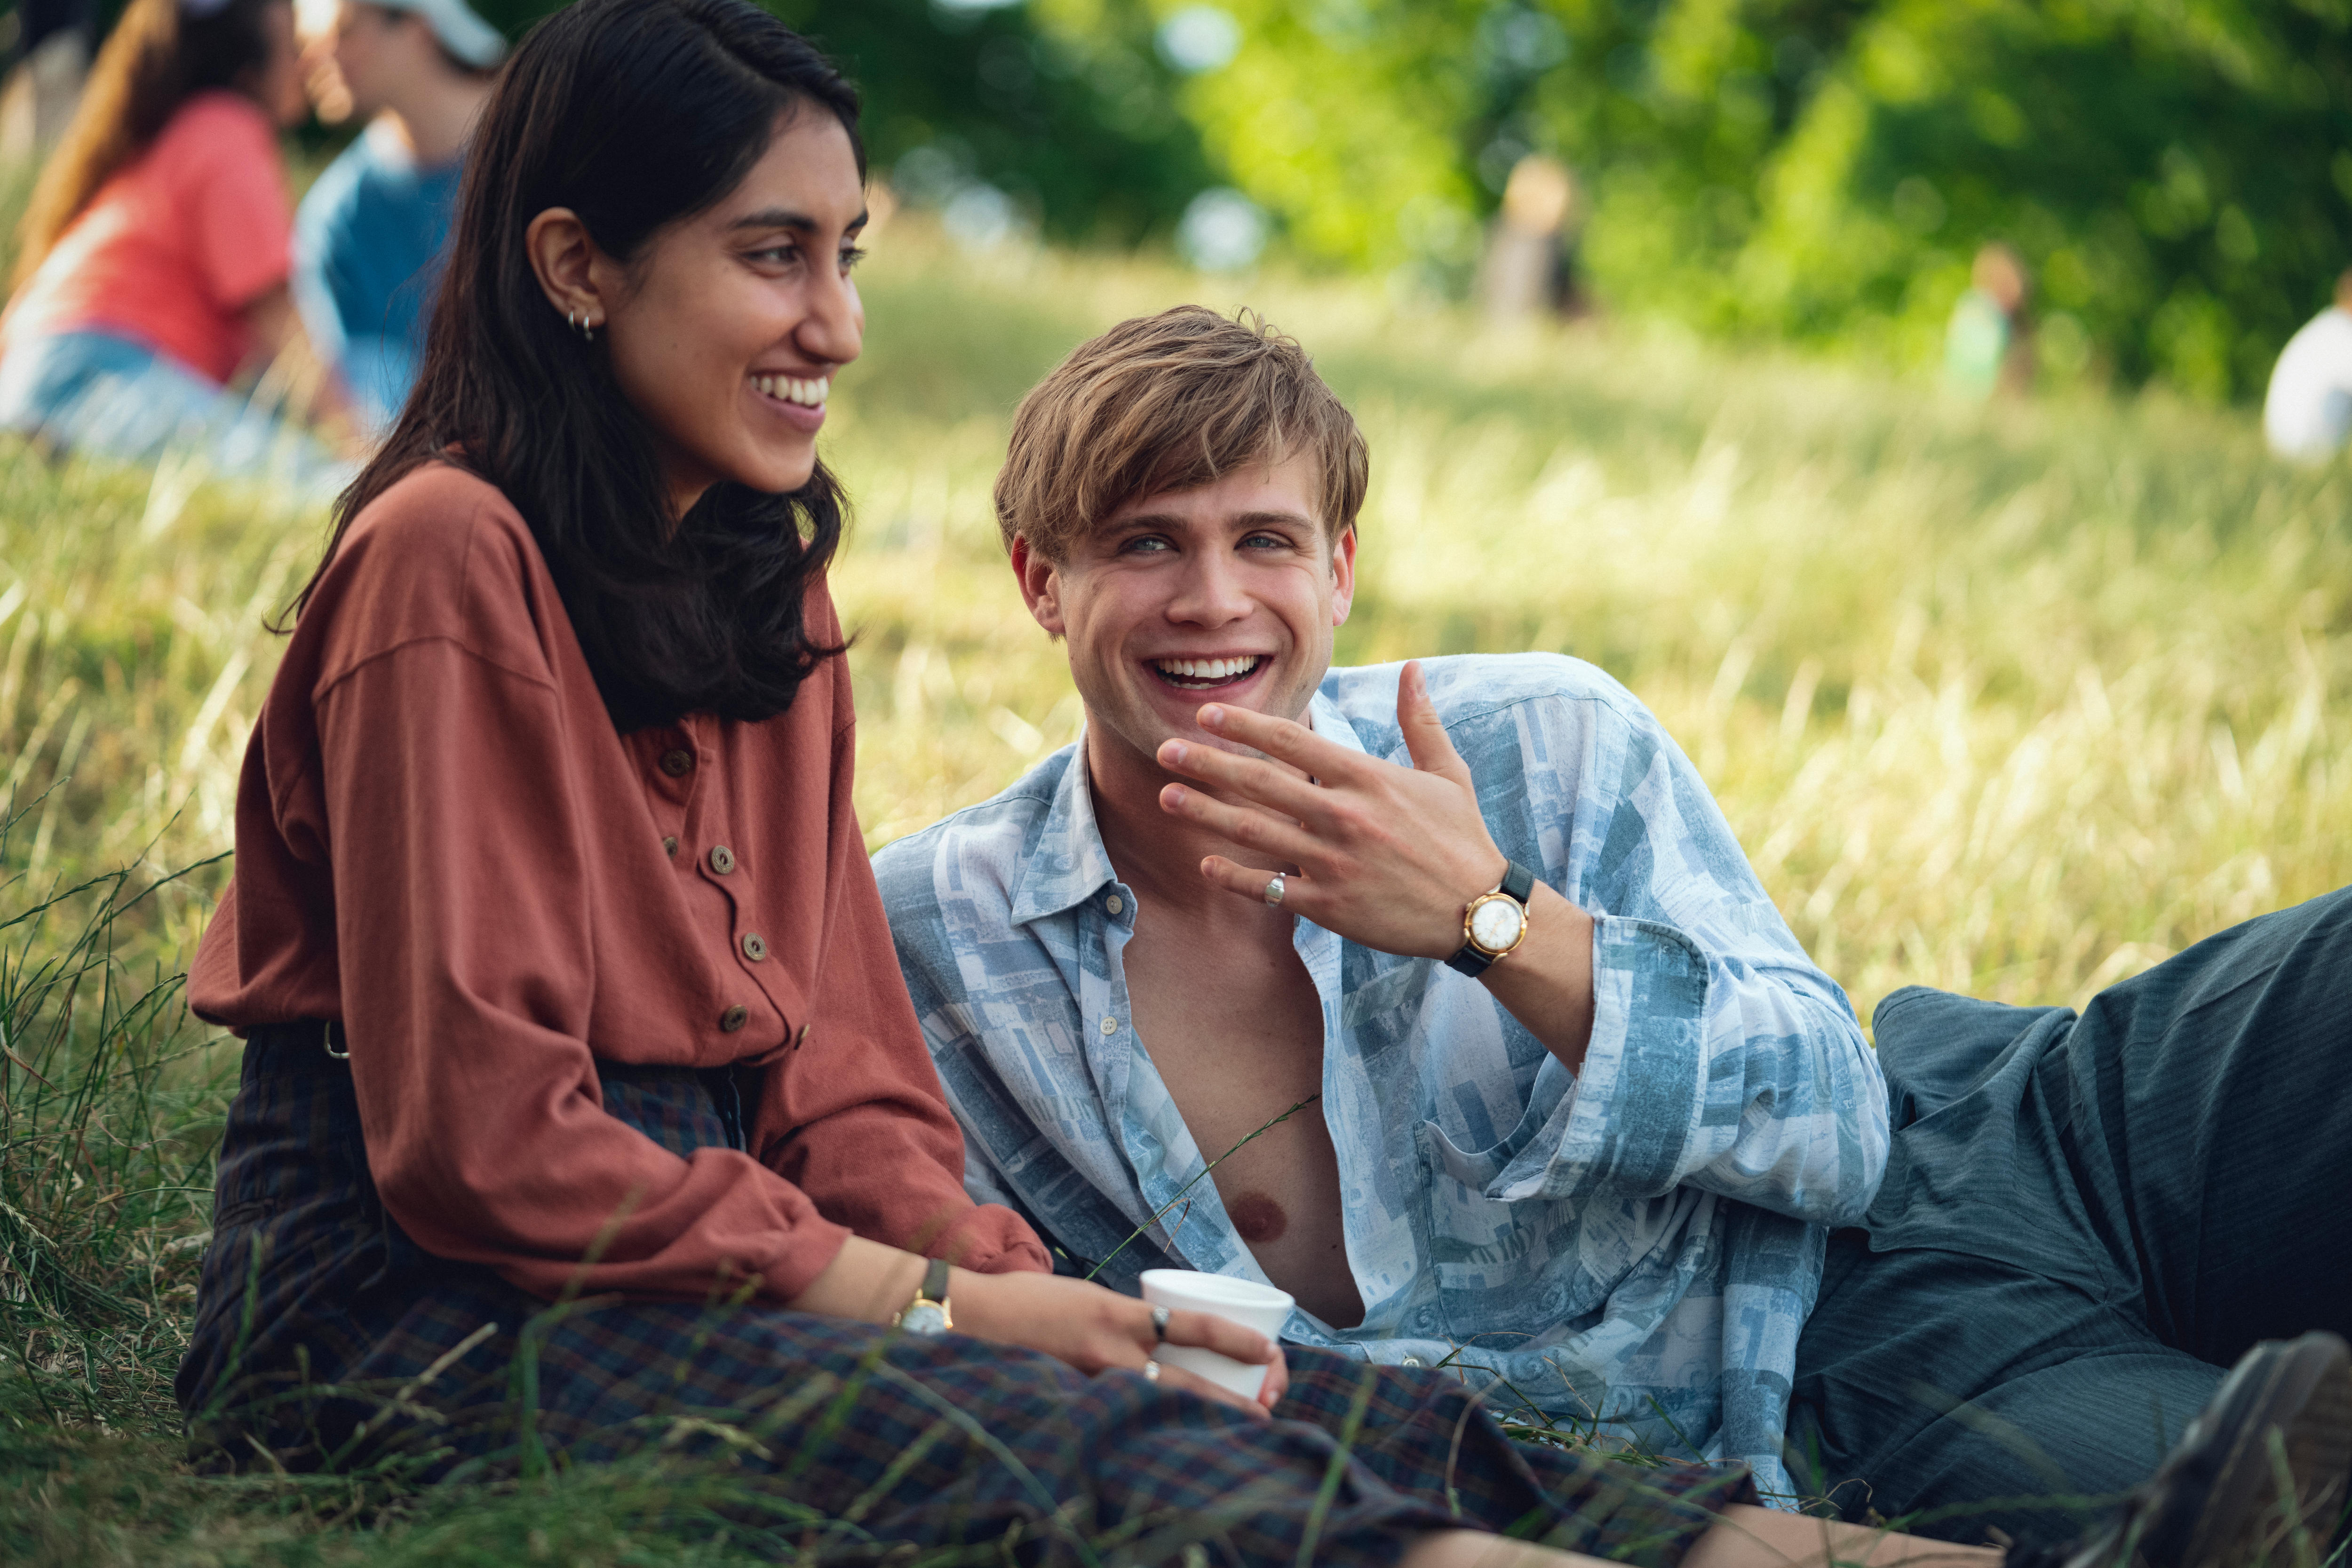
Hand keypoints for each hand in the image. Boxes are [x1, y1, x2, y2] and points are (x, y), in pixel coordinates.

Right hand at [951, 1269, 1287, 1415]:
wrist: (970, 1316)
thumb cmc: (1027, 1300)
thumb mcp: (1086, 1296)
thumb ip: (1121, 1318)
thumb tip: (1150, 1336)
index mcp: (1119, 1312)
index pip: (1190, 1324)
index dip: (1234, 1337)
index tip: (1268, 1348)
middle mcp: (1111, 1349)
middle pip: (1187, 1381)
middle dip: (1232, 1397)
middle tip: (1268, 1406)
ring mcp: (1091, 1382)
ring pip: (1160, 1406)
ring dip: (1202, 1418)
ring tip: (1240, 1428)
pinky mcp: (1072, 1400)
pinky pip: (1121, 1417)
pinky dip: (1150, 1428)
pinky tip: (1171, 1440)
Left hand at [1155, 660, 1503, 959]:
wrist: (1477, 911)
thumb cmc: (1462, 838)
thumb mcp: (1446, 773)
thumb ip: (1420, 720)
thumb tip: (1415, 667)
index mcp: (1367, 778)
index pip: (1293, 741)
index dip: (1245, 724)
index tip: (1207, 713)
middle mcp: (1344, 816)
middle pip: (1261, 783)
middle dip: (1207, 764)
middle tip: (1165, 750)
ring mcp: (1334, 862)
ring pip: (1255, 832)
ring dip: (1206, 813)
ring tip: (1166, 798)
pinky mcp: (1330, 906)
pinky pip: (1270, 888)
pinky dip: (1235, 876)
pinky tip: (1205, 864)